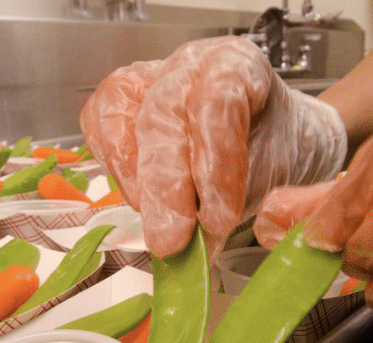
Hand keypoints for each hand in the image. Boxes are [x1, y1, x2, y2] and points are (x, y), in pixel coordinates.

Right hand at [80, 35, 346, 257]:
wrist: (269, 137)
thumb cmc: (273, 150)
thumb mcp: (272, 177)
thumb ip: (238, 204)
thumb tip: (199, 248)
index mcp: (237, 64)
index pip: (217, 103)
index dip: (214, 163)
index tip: (218, 220)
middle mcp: (188, 64)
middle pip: (162, 116)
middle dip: (166, 187)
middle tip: (172, 241)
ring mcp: (149, 77)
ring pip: (122, 115)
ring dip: (135, 181)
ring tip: (158, 229)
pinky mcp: (120, 99)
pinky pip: (99, 122)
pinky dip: (111, 165)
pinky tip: (136, 200)